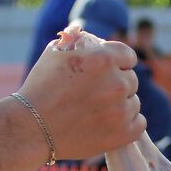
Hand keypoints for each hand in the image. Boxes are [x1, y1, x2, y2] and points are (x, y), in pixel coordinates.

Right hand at [20, 28, 143, 161]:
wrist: (31, 128)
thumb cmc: (40, 88)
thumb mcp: (55, 52)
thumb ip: (78, 40)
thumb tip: (90, 36)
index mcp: (103, 59)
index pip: (128, 56)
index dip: (118, 63)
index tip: (108, 71)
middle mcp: (116, 83)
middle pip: (132, 80)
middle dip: (116, 84)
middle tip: (96, 94)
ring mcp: (120, 111)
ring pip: (134, 102)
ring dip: (121, 105)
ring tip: (98, 111)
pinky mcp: (121, 134)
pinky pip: (139, 124)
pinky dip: (128, 123)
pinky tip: (112, 123)